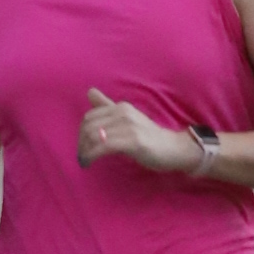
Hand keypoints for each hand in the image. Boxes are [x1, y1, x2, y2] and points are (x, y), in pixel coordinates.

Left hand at [77, 87, 196, 178]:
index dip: (81, 133)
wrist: (173, 148)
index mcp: (121, 107)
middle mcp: (123, 113)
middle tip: (82, 156)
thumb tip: (90, 91)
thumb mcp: (127, 118)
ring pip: (94, 136)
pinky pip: (104, 146)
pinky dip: (92, 155)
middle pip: (88, 127)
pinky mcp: (133, 141)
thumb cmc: (149, 136)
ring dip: (84, 151)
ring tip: (85, 161)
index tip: (83, 146)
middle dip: (81, 143)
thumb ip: (108, 107)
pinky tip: (91, 162)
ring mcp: (129, 126)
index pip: (89, 117)